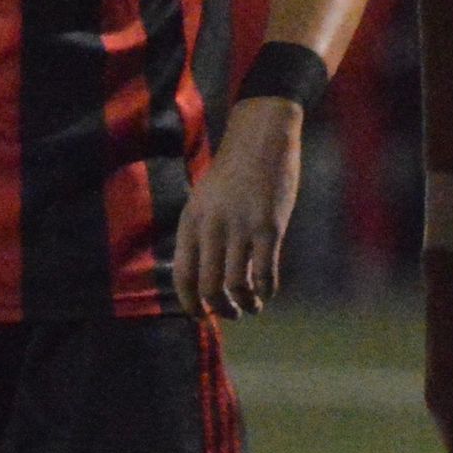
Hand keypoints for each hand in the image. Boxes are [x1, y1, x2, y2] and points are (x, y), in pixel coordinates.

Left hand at [171, 96, 300, 314]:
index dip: (190, 303)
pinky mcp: (270, 227)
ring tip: (251, 306)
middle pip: (208, 287)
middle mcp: (211, 227)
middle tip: (230, 313)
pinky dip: (266, 292)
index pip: (182, 276)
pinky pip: (265, 274)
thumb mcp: (205, 200)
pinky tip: (267, 294)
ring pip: (236, 286)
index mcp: (191, 221)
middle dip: (219, 310)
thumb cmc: (234, 171)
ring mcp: (241, 227)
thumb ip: (201, 233)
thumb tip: (205, 276)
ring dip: (244, 305)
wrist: (261, 137)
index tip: (201, 315)